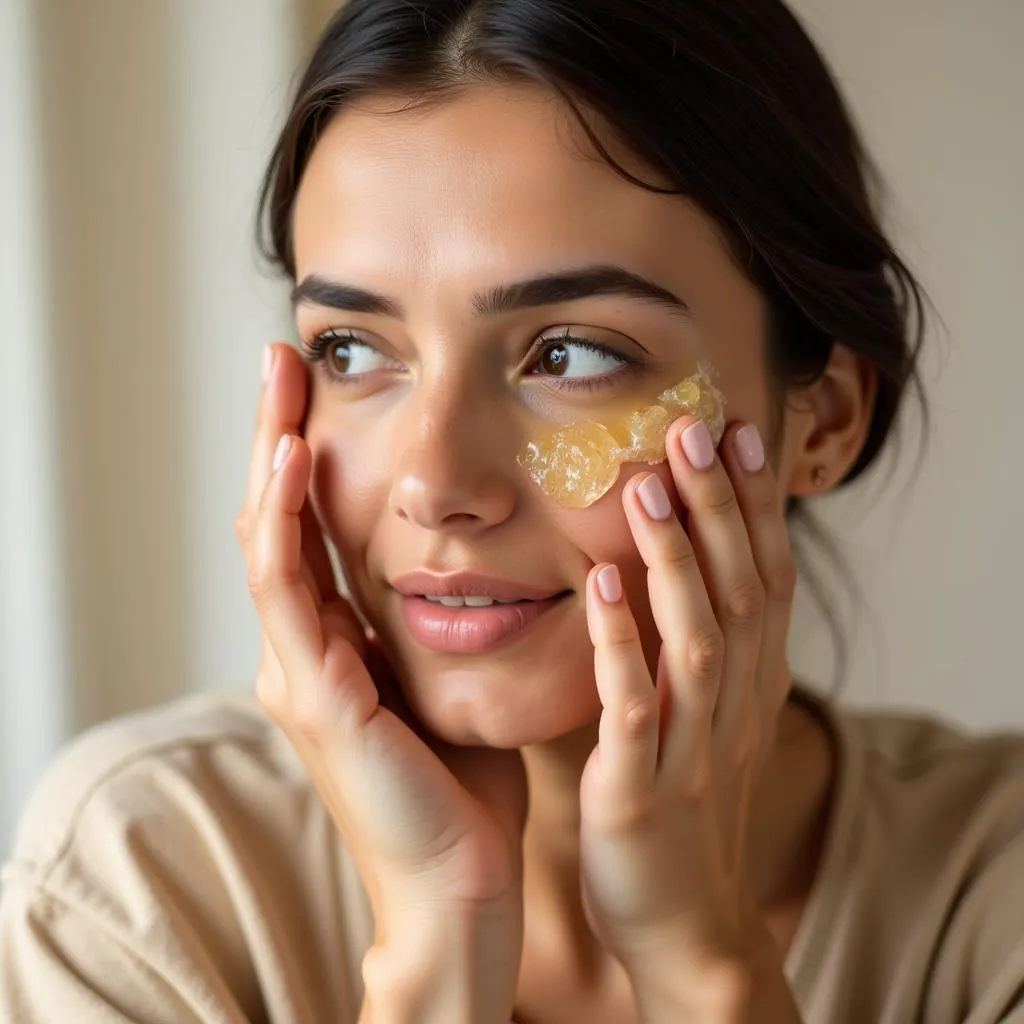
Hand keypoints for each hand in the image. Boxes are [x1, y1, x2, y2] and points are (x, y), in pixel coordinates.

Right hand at [236, 345, 526, 1012]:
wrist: (460, 885)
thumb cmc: (459, 786)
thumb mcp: (442, 682)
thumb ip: (428, 627)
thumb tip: (463, 564)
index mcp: (334, 647)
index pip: (309, 532)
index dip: (307, 460)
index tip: (318, 388)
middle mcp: (303, 652)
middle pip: (276, 521)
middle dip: (276, 437)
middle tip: (283, 357)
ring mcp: (298, 674)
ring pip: (268, 543)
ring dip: (270, 459)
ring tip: (280, 382)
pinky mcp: (315, 699)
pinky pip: (289, 593)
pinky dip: (285, 523)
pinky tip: (295, 461)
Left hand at [578, 416, 797, 1017]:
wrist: (685, 925)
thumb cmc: (686, 810)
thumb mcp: (709, 721)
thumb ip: (699, 649)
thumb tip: (673, 570)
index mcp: (750, 689)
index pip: (767, 580)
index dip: (757, 506)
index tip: (739, 434)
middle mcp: (734, 710)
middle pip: (742, 593)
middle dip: (721, 508)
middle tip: (696, 429)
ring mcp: (692, 751)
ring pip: (698, 639)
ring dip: (677, 561)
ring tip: (649, 487)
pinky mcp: (641, 792)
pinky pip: (634, 708)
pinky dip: (623, 645)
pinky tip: (602, 588)